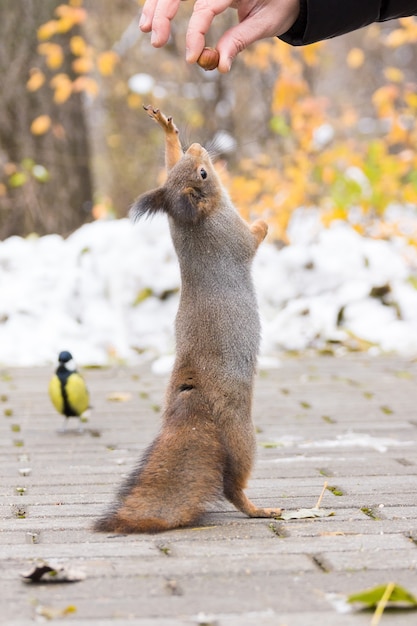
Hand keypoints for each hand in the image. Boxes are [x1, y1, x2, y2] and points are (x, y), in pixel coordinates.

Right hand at [139, 0, 300, 72]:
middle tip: (155, 42)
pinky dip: (163, 4)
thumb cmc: (282, 3)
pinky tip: (151, 19)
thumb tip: (219, 66)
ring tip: (147, 31)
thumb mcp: (267, 22)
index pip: (207, 6)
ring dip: (157, 7)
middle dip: (164, 14)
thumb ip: (240, 41)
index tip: (190, 58)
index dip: (194, 32)